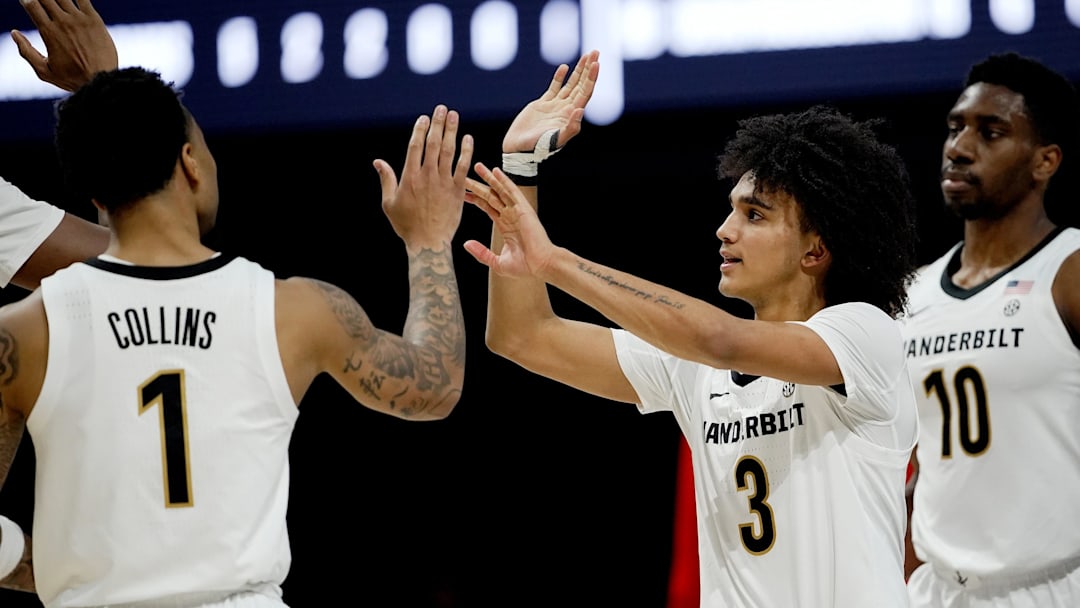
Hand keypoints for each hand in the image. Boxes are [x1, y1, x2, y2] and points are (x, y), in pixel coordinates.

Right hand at [11, 0, 117, 91]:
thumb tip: (14, 33)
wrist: (100, 80)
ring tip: (55, 2)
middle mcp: (63, 22)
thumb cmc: (72, 79)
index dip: (27, 0)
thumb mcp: (44, 70)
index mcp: (49, 32)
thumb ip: (26, 51)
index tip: (28, 2)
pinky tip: (73, 0)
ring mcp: (80, 20)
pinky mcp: (95, 19)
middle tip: (42, 3)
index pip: (32, 5)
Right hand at [373, 105, 472, 250]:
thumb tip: (378, 162)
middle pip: (433, 143)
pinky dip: (466, 151)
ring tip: (454, 116)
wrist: (428, 242)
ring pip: (448, 151)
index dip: (420, 129)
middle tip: (442, 109)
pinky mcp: (457, 190)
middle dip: (438, 124)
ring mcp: (443, 182)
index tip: (424, 118)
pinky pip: (463, 166)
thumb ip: (386, 179)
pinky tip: (468, 138)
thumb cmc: (407, 225)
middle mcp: (427, 176)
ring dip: (452, 131)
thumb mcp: (389, 203)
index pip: (415, 146)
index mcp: (409, 177)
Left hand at [463, 163, 556, 277]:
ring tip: (478, 167)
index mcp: (505, 226)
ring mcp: (516, 211)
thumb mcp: (496, 262)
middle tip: (465, 175)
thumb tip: (466, 243)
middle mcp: (510, 216)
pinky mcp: (523, 209)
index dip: (475, 199)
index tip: (463, 193)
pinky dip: (504, 180)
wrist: (540, 265)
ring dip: (489, 178)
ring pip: (499, 191)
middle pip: (490, 196)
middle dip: (477, 186)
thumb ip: (481, 252)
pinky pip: (512, 191)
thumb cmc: (524, 266)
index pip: (487, 208)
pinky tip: (495, 171)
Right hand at [502, 50, 598, 153]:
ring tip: (586, 56)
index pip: (585, 92)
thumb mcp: (556, 139)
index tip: (596, 63)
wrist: (519, 149)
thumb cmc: (538, 147)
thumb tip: (581, 109)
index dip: (591, 78)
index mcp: (571, 115)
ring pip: (570, 84)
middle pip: (581, 85)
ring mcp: (555, 106)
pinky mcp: (542, 105)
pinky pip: (554, 88)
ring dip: (579, 70)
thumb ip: (570, 127)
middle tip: (595, 52)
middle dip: (588, 68)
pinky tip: (564, 67)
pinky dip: (559, 77)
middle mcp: (566, 109)